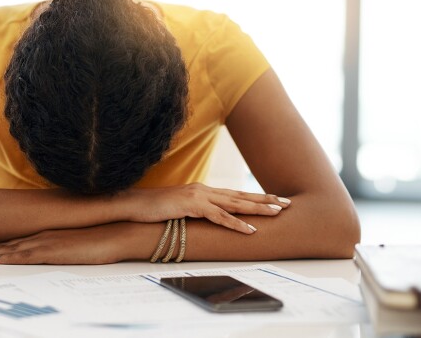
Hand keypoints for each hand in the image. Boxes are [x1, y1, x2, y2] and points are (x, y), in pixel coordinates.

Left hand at [0, 223, 139, 264]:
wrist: (119, 232)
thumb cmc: (99, 239)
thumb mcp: (73, 245)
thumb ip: (59, 247)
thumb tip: (49, 254)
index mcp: (44, 235)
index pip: (12, 241)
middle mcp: (41, 237)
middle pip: (4, 244)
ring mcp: (46, 242)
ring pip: (10, 249)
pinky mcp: (55, 250)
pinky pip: (27, 256)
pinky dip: (9, 257)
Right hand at [126, 183, 290, 233]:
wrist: (133, 203)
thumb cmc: (153, 209)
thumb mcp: (179, 209)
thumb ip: (194, 211)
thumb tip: (206, 220)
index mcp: (202, 191)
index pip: (235, 194)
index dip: (256, 197)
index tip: (275, 200)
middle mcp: (204, 190)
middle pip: (241, 195)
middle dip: (265, 200)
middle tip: (287, 203)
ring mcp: (198, 196)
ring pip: (235, 203)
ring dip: (258, 209)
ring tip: (277, 213)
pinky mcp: (192, 206)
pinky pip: (219, 217)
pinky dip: (236, 224)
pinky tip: (250, 230)